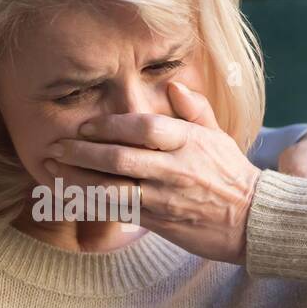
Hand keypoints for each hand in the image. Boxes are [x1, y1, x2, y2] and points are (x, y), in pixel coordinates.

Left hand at [47, 81, 260, 263]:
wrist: (253, 222)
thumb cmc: (232, 175)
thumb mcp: (218, 136)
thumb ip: (194, 109)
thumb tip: (173, 85)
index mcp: (189, 141)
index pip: (144, 127)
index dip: (111, 124)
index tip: (86, 124)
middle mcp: (174, 168)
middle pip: (120, 158)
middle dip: (83, 151)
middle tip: (57, 146)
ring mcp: (164, 198)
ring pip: (112, 189)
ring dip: (78, 180)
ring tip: (53, 170)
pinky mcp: (158, 222)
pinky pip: (118, 212)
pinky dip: (91, 204)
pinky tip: (69, 197)